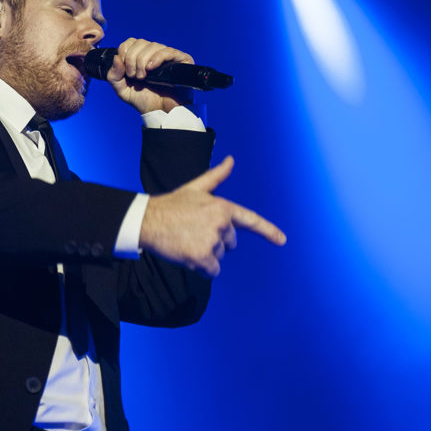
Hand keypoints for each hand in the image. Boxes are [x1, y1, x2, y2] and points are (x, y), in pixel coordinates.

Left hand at [107, 38, 194, 113]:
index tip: (125, 70)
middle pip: (140, 42)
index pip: (130, 42)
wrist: (162, 112)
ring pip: (152, 45)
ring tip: (143, 77)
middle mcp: (154, 53)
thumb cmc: (145, 100)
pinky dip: (157, 58)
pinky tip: (151, 69)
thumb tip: (116, 57)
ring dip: (143, 61)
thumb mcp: (123, 90)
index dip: (124, 52)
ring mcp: (168, 55)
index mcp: (140, 56)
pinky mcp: (181, 60)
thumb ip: (114, 76)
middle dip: (132, 59)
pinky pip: (168, 51)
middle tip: (134, 76)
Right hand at [139, 156, 286, 276]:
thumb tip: (231, 159)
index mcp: (223, 207)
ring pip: (219, 257)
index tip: (282, 240)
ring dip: (206, 254)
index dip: (269, 231)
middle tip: (194, 232)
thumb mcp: (196, 188)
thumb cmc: (171, 204)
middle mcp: (221, 224)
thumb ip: (217, 177)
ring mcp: (212, 242)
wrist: (148, 220)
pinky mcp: (201, 258)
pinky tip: (187, 254)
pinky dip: (202, 267)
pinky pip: (212, 270)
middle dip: (216, 241)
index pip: (251, 221)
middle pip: (230, 243)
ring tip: (187, 241)